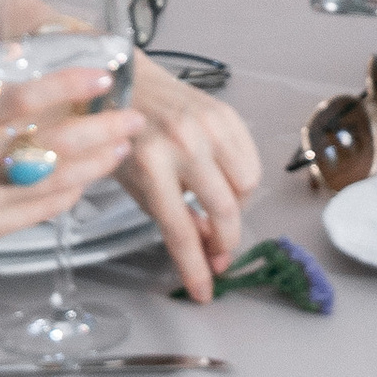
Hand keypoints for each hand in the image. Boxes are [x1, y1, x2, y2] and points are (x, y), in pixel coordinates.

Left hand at [119, 52, 262, 300]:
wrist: (128, 83)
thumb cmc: (124, 139)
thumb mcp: (135, 185)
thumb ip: (170, 216)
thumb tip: (203, 249)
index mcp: (151, 166)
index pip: (180, 230)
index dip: (195, 268)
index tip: (204, 293)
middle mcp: (184, 144)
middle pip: (224, 210)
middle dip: (226, 244)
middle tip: (219, 256)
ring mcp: (209, 125)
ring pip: (247, 186)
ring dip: (236, 208)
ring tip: (217, 209)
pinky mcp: (226, 112)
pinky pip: (252, 159)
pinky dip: (244, 180)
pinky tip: (225, 182)